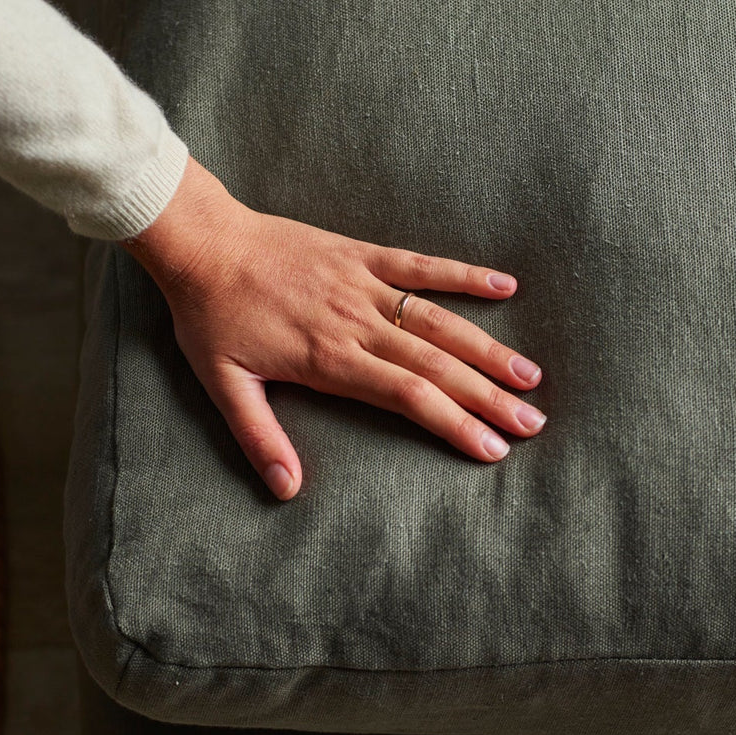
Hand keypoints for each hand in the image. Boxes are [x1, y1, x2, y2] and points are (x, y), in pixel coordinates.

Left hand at [120, 155, 545, 500]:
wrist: (202, 244)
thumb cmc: (211, 318)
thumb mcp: (224, 386)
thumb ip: (259, 437)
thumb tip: (286, 490)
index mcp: (330, 360)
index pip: (408, 396)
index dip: (454, 423)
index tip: (492, 448)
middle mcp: (357, 324)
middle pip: (437, 365)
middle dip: (488, 397)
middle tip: (532, 423)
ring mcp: (364, 286)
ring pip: (439, 321)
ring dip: (487, 349)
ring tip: (530, 376)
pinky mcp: (361, 255)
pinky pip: (421, 265)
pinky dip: (463, 274)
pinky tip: (505, 286)